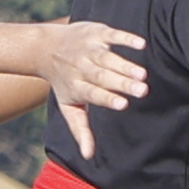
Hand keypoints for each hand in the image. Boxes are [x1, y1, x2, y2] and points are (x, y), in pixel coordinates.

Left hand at [23, 17, 146, 147]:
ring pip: (108, 57)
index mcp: (77, 86)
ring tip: (143, 75)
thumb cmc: (64, 83)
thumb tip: (88, 156)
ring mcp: (88, 49)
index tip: (123, 104)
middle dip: (122, 83)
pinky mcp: (96, 33)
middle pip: (103, 76)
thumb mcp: (69, 107)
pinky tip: (141, 45)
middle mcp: (82, 67)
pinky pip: (111, 35)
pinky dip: (125, 39)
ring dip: (126, 65)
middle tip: (143, 91)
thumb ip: (80, 130)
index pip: (93, 93)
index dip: (107, 98)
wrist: (46, 48)